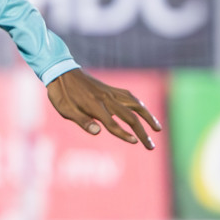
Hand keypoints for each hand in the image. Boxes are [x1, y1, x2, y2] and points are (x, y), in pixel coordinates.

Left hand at [46, 69, 161, 149]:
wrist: (61, 72)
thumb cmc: (61, 95)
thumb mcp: (65, 110)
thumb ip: (83, 121)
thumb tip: (98, 132)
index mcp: (94, 106)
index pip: (113, 124)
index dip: (125, 135)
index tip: (136, 143)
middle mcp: (106, 99)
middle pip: (129, 117)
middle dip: (143, 133)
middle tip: (151, 147)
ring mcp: (110, 92)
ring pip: (135, 105)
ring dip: (148, 117)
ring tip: (158, 129)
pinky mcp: (110, 89)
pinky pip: (129, 97)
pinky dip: (140, 105)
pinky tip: (144, 111)